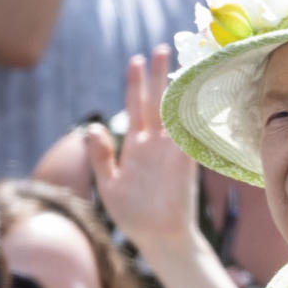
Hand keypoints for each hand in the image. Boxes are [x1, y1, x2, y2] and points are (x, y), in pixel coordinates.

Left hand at [87, 45, 198, 252]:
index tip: (135, 60)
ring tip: (180, 64)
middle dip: (158, 76)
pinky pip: (190, 134)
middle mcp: (155, 144)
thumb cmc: (134, 216)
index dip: (135, 84)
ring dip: (177, 90)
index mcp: (136, 147)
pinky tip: (194, 95)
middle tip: (161, 48)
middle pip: (157, 102)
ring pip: (175, 113)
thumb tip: (92, 127)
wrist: (159, 239)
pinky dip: (193, 115)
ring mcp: (172, 152)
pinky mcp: (185, 163)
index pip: (135, 107)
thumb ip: (101, 156)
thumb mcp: (108, 185)